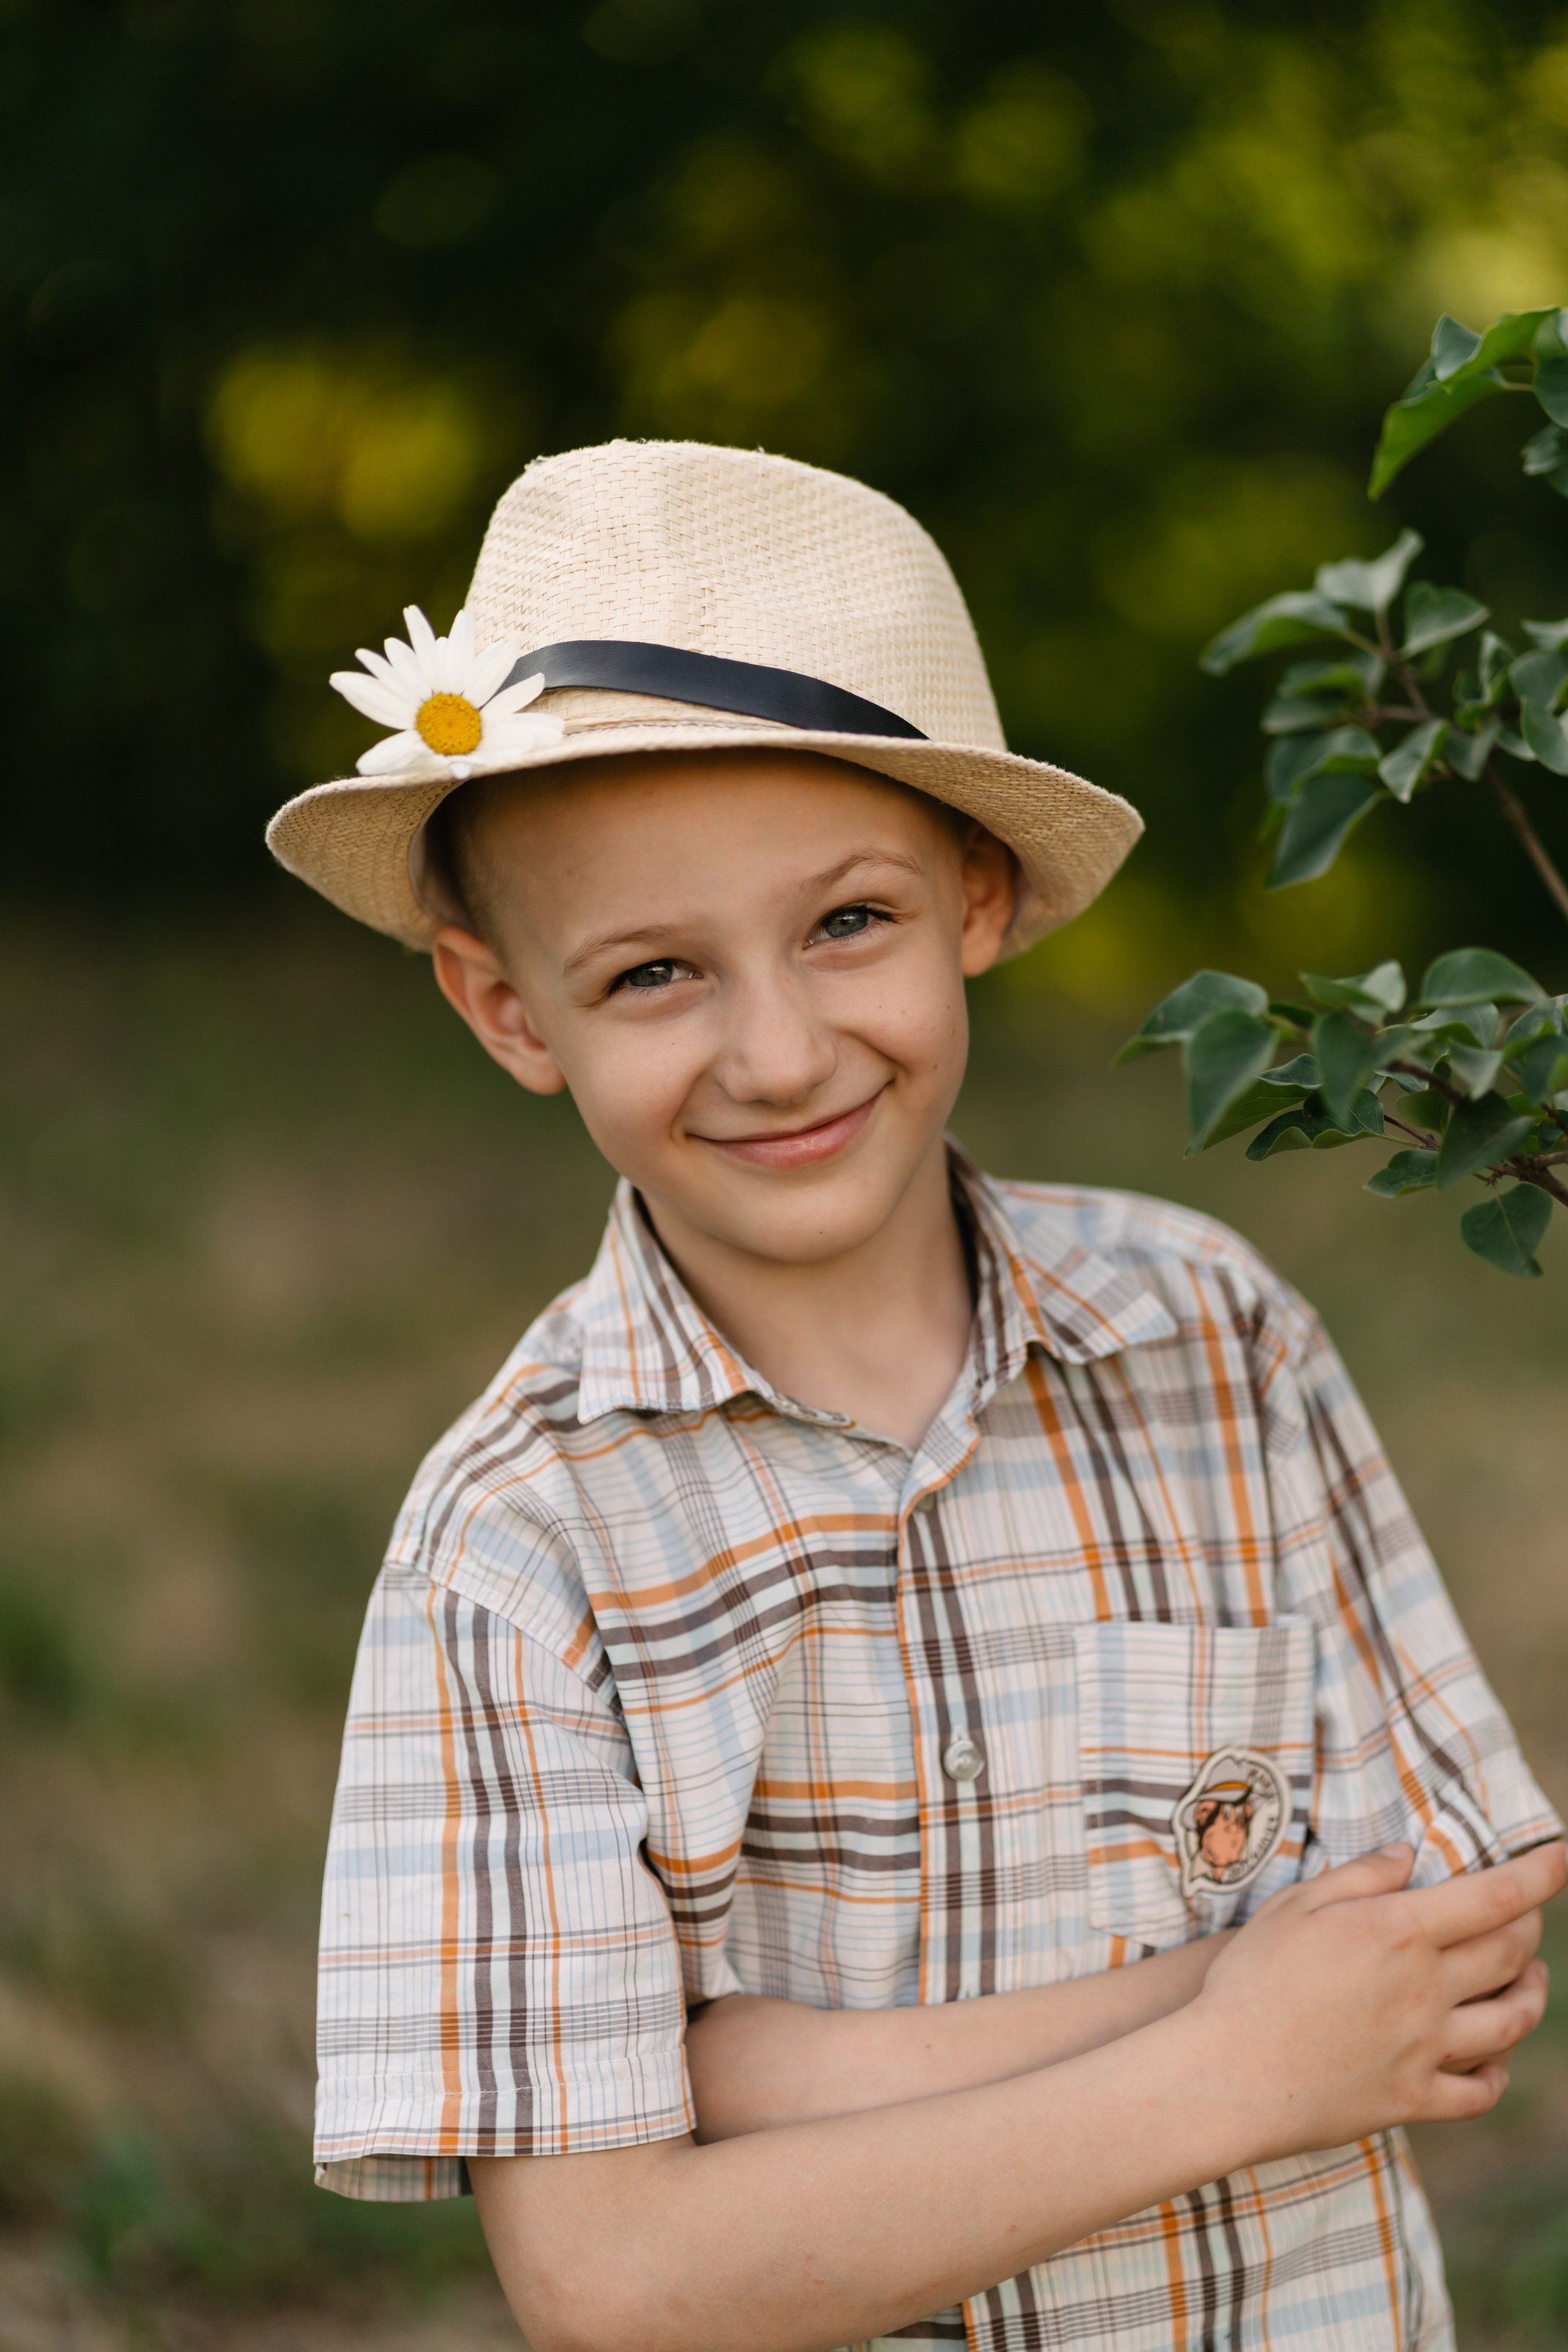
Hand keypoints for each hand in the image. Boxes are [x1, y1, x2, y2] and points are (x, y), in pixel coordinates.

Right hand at [1188, 1840, 1565, 2159]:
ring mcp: (1426, 2050)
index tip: (1564, 1856)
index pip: (1494, 1896)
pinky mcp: (1414, 2100)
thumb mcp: (1295, 1907)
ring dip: (1532, 1995)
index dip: (1539, 1874)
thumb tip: (1408, 1855)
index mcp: (1399, 1932)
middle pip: (1510, 1954)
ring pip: (1511, 2023)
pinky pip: (1480, 2091)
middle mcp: (1426, 1990)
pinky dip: (1498, 2071)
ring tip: (1531, 1978)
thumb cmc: (1251, 1980)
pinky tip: (1494, 2058)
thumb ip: (1360, 1877)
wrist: (1227, 2074)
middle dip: (1531, 1927)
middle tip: (1528, 1913)